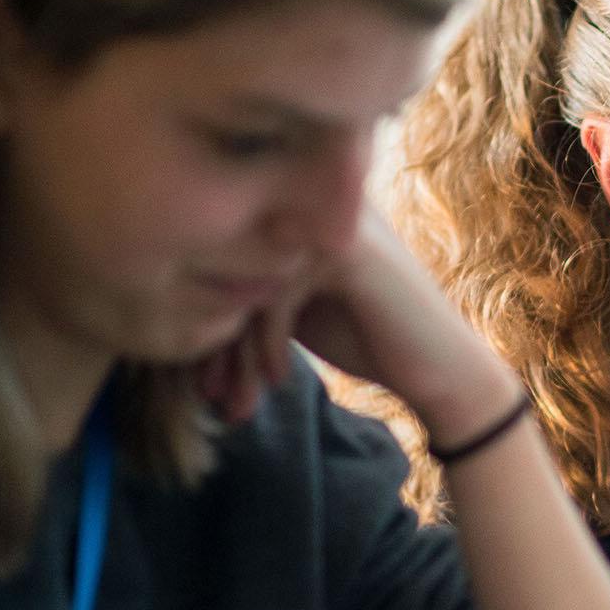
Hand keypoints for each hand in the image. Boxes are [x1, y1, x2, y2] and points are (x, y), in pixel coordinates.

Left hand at [198, 209, 518, 444]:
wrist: (438, 371)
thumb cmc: (365, 339)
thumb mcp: (293, 311)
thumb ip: (248, 291)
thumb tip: (171, 305)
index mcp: (297, 213)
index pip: (225, 259)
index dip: (207, 322)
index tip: (204, 382)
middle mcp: (311, 206)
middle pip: (230, 269)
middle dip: (217, 344)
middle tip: (213, 398)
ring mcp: (331, 221)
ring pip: (249, 284)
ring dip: (238, 353)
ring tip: (235, 403)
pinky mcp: (346, 250)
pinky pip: (277, 293)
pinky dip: (269, 342)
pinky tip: (279, 377)